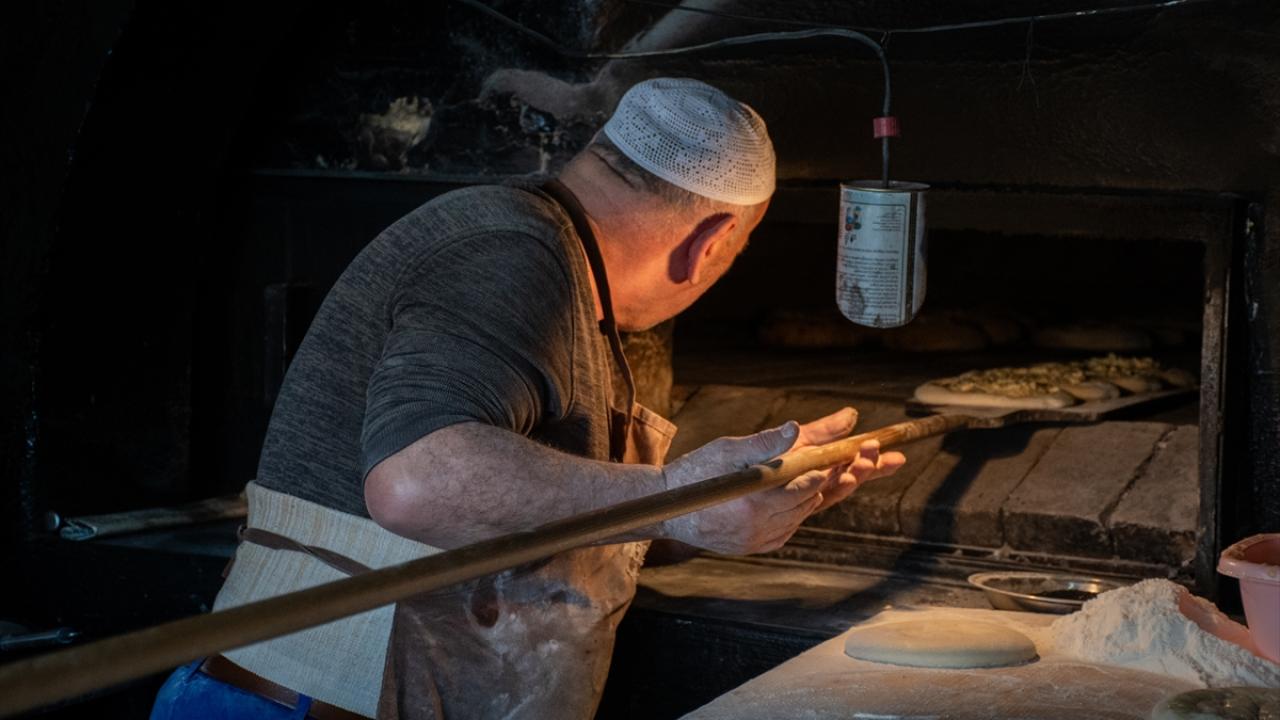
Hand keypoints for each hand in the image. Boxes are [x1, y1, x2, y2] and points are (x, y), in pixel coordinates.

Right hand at [661, 408, 905, 554]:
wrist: (664, 509)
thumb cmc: (695, 472)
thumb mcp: (731, 448)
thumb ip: (769, 441)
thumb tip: (800, 428)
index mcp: (757, 500)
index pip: (811, 481)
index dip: (840, 463)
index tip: (865, 449)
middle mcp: (764, 525)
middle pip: (820, 497)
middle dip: (852, 475)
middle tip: (885, 460)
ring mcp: (763, 538)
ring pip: (810, 511)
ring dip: (836, 489)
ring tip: (865, 469)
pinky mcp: (760, 545)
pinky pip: (794, 524)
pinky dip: (809, 506)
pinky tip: (825, 490)